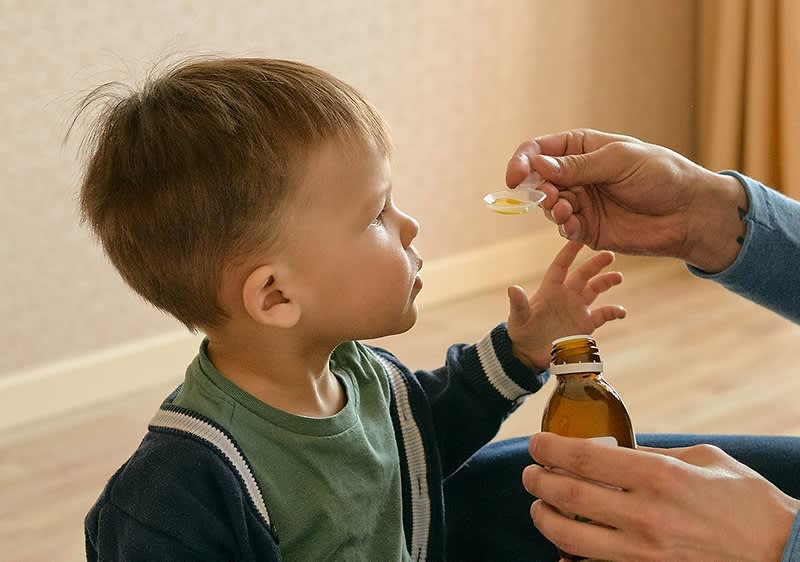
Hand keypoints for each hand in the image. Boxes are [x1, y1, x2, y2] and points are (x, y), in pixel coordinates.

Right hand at [505, 128, 746, 271]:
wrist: (689, 212)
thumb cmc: (662, 176)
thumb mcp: (619, 161)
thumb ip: (578, 166)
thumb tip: (538, 165)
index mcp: (582, 148)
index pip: (539, 150)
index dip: (522, 161)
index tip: (515, 177)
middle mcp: (577, 175)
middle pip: (538, 179)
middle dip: (536, 188)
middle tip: (548, 196)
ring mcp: (581, 202)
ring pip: (547, 205)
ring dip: (549, 208)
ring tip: (565, 210)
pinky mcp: (588, 228)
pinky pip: (563, 228)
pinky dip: (562, 226)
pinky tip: (572, 223)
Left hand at [507, 240, 624, 369]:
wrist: (530, 354)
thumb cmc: (521, 332)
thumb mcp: (518, 318)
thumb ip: (518, 304)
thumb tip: (513, 288)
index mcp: (550, 290)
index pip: (561, 266)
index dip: (569, 252)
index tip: (579, 238)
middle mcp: (566, 295)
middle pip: (583, 274)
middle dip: (596, 263)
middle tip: (609, 254)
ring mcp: (577, 309)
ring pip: (595, 289)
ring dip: (607, 281)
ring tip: (617, 277)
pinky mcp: (585, 324)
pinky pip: (603, 314)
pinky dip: (613, 312)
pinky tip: (621, 312)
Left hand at [522, 432, 799, 560]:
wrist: (782, 555)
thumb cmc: (746, 503)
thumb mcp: (704, 460)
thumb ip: (655, 454)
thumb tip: (617, 450)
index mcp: (659, 476)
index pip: (583, 458)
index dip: (549, 448)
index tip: (536, 444)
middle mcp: (646, 516)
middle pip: (567, 496)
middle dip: (537, 481)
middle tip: (530, 474)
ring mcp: (644, 554)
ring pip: (569, 538)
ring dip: (543, 519)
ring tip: (539, 506)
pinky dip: (570, 557)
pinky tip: (565, 546)